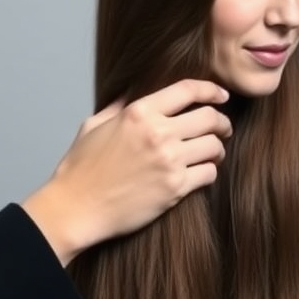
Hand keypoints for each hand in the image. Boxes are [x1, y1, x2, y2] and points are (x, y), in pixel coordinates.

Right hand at [20, 79, 232, 264]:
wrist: (76, 208)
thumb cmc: (80, 169)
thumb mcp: (94, 126)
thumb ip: (118, 107)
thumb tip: (133, 93)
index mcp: (138, 112)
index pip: (188, 90)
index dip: (211, 90)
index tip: (221, 96)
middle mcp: (158, 133)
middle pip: (210, 117)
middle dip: (222, 122)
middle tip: (223, 129)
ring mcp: (169, 161)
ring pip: (214, 146)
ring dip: (218, 149)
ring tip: (212, 153)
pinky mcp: (175, 188)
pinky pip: (209, 173)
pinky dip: (209, 172)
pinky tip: (201, 173)